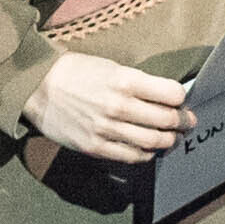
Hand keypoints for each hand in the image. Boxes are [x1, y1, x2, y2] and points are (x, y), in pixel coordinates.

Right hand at [26, 51, 192, 162]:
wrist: (37, 87)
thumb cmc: (75, 72)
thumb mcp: (110, 67)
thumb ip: (137, 82)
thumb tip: (164, 97)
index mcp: (124, 80)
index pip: (171, 94)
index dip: (181, 99)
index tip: (182, 101)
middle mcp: (118, 106)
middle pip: (166, 121)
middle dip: (182, 123)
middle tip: (187, 123)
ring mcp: (106, 129)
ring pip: (152, 142)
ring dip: (168, 142)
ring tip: (171, 139)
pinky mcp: (95, 146)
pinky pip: (130, 156)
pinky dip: (145, 154)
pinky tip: (148, 149)